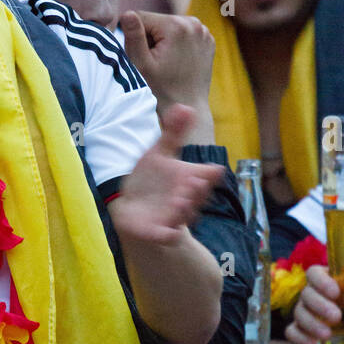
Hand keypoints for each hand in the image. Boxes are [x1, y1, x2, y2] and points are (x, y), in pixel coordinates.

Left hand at [111, 104, 223, 245]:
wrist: (132, 206)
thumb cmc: (151, 178)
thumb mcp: (159, 152)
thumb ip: (173, 132)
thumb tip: (186, 106)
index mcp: (190, 178)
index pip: (207, 176)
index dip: (209, 175)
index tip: (210, 171)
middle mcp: (186, 198)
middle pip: (197, 196)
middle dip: (196, 191)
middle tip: (193, 182)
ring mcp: (174, 216)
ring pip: (184, 216)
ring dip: (184, 210)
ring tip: (180, 201)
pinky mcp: (159, 232)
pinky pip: (167, 236)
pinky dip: (168, 235)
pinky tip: (169, 232)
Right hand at [120, 10, 214, 111]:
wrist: (189, 108)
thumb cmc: (161, 90)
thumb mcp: (141, 65)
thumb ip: (133, 36)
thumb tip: (127, 13)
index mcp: (176, 26)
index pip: (141, 16)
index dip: (133, 35)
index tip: (137, 56)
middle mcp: (194, 23)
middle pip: (157, 21)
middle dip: (150, 38)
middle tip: (153, 63)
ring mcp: (204, 31)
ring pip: (169, 27)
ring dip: (162, 41)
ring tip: (165, 64)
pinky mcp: (208, 40)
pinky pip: (183, 34)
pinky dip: (177, 44)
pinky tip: (177, 62)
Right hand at [286, 264, 341, 343]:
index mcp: (326, 278)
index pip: (314, 273)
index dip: (321, 282)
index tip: (335, 292)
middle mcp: (312, 293)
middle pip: (306, 294)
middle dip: (319, 306)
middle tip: (336, 317)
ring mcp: (305, 311)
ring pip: (298, 314)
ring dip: (311, 324)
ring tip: (327, 335)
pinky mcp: (302, 329)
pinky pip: (292, 332)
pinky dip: (299, 338)